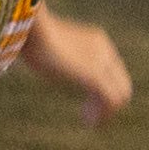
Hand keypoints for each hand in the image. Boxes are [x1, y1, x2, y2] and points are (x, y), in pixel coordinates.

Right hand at [24, 10, 131, 128]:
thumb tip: (32, 56)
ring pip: (121, 94)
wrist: (30, 27)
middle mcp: (104, 51)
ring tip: (88, 122)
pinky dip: (103, 115)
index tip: (84, 102)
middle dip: (107, 103)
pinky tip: (88, 122)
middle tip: (87, 116)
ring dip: (106, 112)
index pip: (112, 70)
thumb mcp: (43, 44)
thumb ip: (49, 52)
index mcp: (95, 41)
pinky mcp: (95, 76)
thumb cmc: (27, 34)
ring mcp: (101, 63)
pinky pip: (111, 100)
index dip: (100, 89)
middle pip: (120, 83)